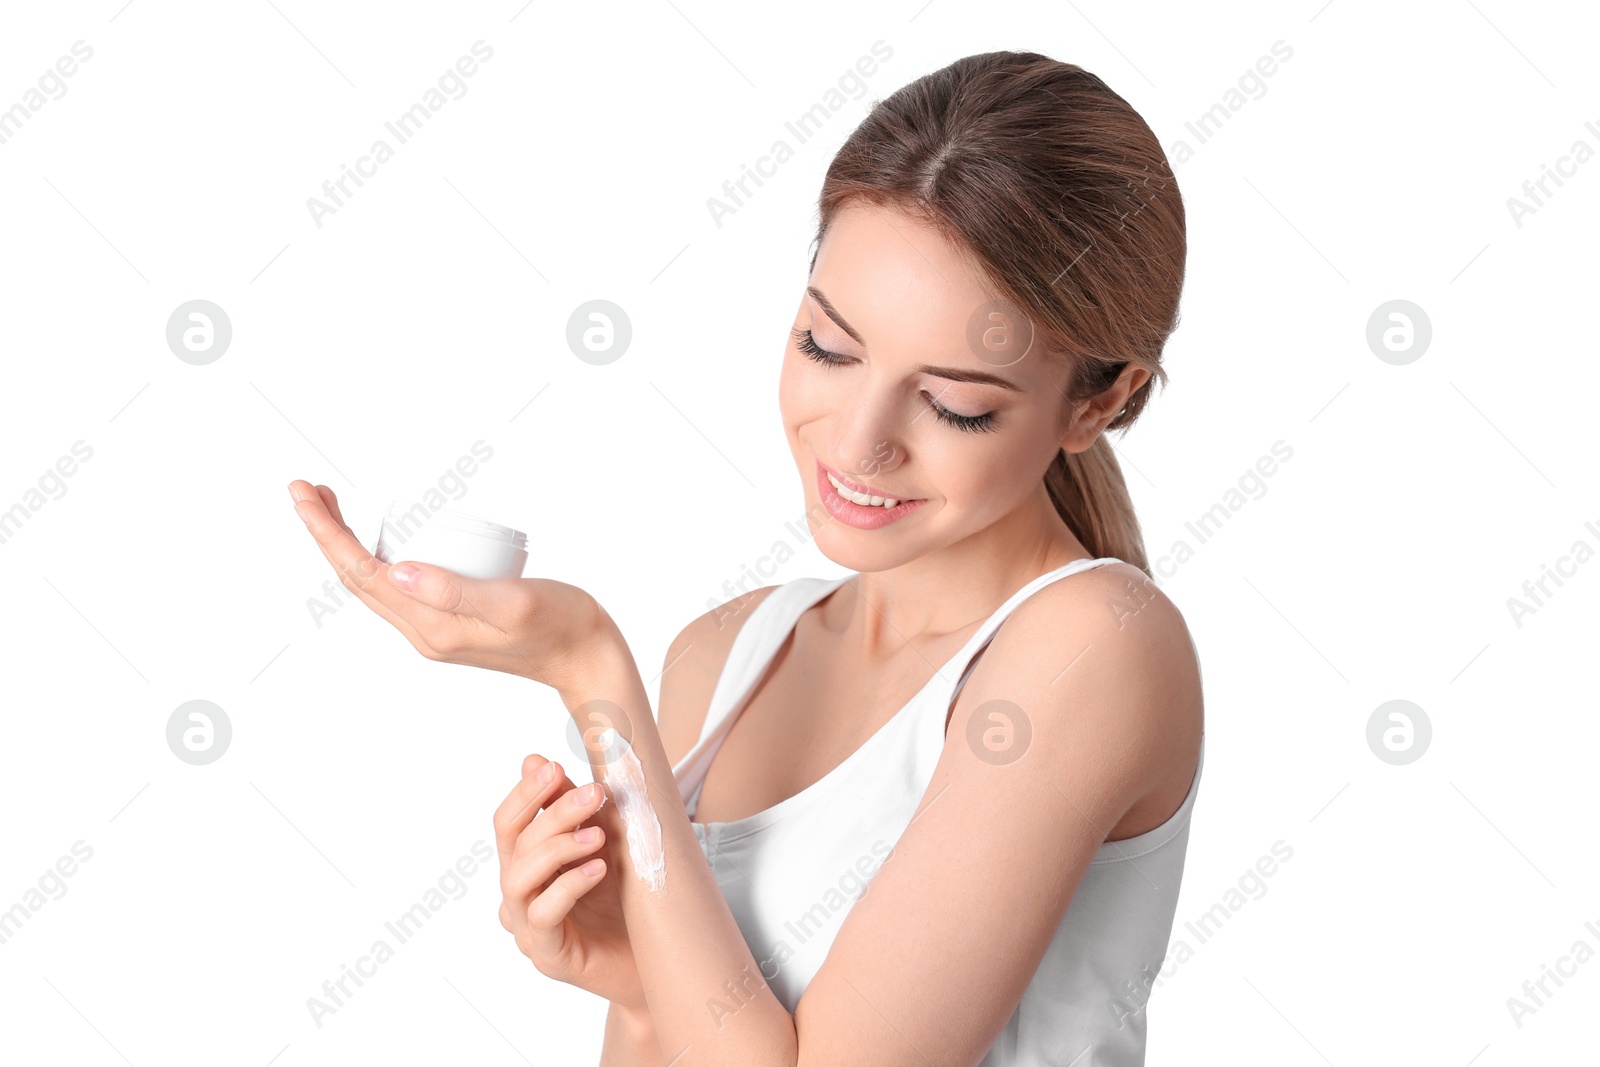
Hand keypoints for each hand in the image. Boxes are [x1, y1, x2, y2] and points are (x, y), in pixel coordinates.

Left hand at [288, 480, 606, 684]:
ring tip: (333, 506)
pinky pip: (398, 588)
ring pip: (374, 584)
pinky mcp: (449, 621)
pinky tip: (382, 536)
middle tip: (308, 490)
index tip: (305, 497)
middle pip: (357, 579)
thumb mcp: (514, 602)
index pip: (362, 575)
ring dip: (346, 544)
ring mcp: (435, 629)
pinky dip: (376, 556)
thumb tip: (398, 570)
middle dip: (326, 534)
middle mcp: (425, 632)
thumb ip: (456, 590)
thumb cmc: (561, 625)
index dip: (327, 534)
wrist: (587, 656)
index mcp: (433, 628)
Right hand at [494, 752, 644, 1012]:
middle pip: (516, 844)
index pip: (508, 822)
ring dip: (559, 847)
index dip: (526, 793)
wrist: (657, 959)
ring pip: (519, 878)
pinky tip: (598, 869)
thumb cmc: (626, 900)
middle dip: (555, 812)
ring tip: (599, 834)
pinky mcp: (548, 955)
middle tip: (594, 793)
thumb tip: (533, 759)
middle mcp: (520, 894)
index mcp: (527, 864)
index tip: (554, 766)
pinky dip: (569, 886)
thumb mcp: (603, 842)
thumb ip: (573, 807)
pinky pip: (544, 916)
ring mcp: (528, 927)